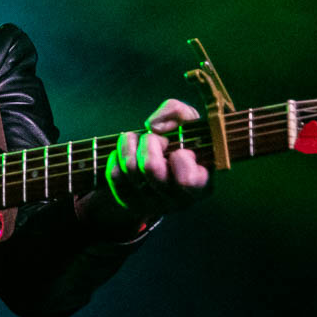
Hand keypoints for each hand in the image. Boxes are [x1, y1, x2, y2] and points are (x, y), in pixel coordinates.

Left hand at [102, 98, 209, 220]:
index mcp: (201, 185)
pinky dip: (119, 155)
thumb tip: (152, 125)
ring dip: (132, 143)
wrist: (167, 165)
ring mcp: (151, 203)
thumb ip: (178, 112)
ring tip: (141, 140)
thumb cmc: (184, 142)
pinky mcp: (129, 201)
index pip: (186, 180)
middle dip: (151, 142)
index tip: (181, 150)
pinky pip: (115, 174)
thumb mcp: (190, 123)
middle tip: (158, 140)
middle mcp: (175, 200)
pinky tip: (130, 152)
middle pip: (151, 167)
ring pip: (130, 167)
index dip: (181, 157)